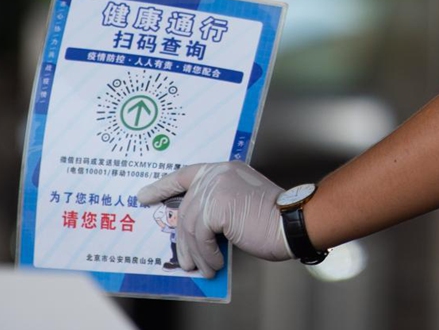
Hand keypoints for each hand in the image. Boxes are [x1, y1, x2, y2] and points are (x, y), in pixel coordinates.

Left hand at [137, 161, 292, 277]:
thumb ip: (217, 208)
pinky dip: (205, 254)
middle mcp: (217, 173)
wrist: (293, 222)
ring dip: (194, 252)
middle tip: (182, 259)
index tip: (145, 195)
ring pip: (189, 224)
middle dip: (181, 238)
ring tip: (200, 269)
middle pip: (186, 208)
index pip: (184, 174)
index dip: (162, 186)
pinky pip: (199, 235)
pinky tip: (214, 264)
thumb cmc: (273, 219)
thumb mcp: (239, 206)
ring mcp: (215, 187)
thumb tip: (193, 231)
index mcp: (223, 169)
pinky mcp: (216, 205)